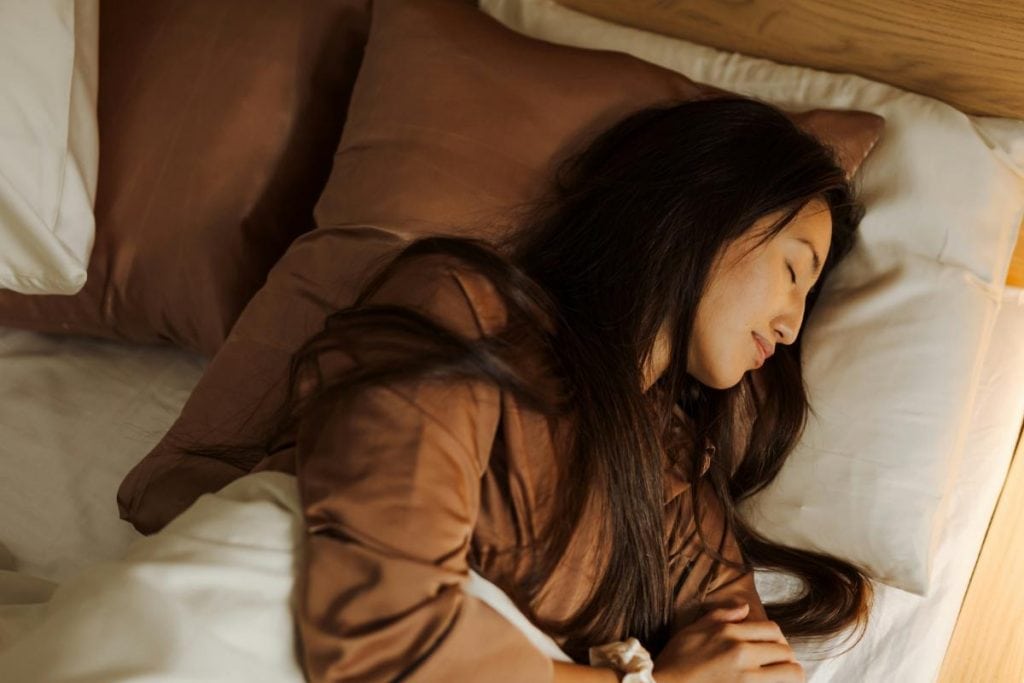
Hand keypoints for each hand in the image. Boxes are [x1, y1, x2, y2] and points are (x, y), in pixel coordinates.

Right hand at [653, 602, 804, 682]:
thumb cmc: (676, 661)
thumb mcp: (694, 629)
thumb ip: (721, 616)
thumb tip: (744, 608)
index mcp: (730, 634)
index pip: (773, 630)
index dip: (777, 638)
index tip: (773, 647)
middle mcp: (743, 655)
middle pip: (786, 652)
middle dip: (785, 658)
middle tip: (778, 664)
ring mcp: (747, 679)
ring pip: (792, 674)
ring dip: (790, 675)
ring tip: (781, 678)